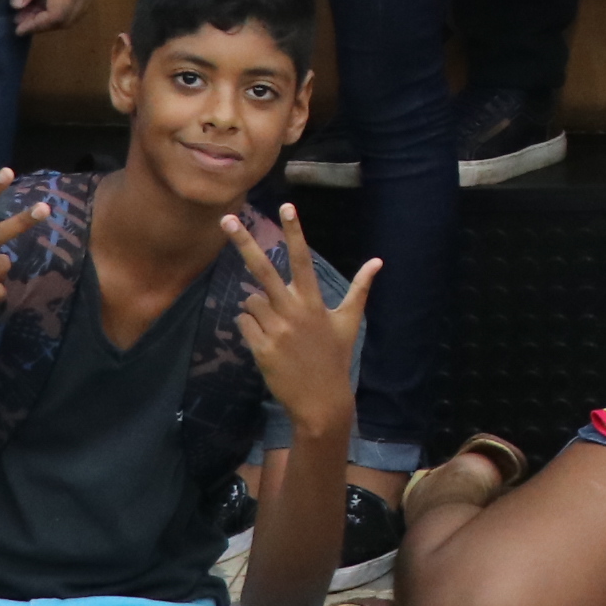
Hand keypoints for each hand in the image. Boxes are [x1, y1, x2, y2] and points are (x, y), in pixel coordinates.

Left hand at [17, 0, 102, 35]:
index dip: (36, 25)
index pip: (56, 15)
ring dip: (55, 17)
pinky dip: (64, 7)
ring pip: (77, 12)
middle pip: (68, 19)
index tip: (17, 27)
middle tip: (21, 20)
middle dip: (45, 25)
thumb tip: (19, 5)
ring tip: (32, 12)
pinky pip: (81, 2)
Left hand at [227, 203, 379, 447]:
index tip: (286, 206)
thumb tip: (378, 261)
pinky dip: (249, 326)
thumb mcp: (349, 322)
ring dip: (256, 307)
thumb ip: (360, 288)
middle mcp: (292, 311)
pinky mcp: (260, 347)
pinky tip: (265, 339)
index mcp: (314, 301)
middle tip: (227, 219)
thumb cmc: (335, 357)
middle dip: (244, 243)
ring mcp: (274, 329)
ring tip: (273, 325)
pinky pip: (244, 323)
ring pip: (250, 300)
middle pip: (263, 269)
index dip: (295, 231)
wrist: (320, 400)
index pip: (301, 258)